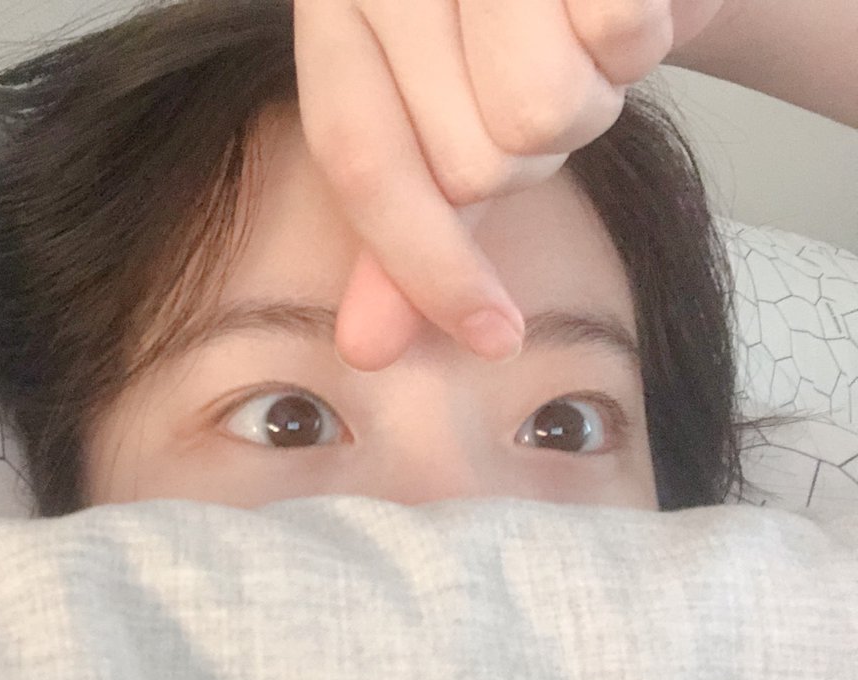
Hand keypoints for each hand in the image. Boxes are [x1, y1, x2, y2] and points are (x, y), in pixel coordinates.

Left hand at [293, 0, 724, 369]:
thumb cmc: (520, 26)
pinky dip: (638, 43)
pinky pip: (614, 36)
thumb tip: (366, 350)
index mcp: (337, 3)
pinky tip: (619, 7)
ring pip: (541, 116)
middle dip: (528, 155)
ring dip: (587, 104)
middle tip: (538, 85)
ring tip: (577, 44)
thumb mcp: (440, 111)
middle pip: (470, 164)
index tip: (490, 337)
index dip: (426, 267)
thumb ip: (403, 222)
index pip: (362, 162)